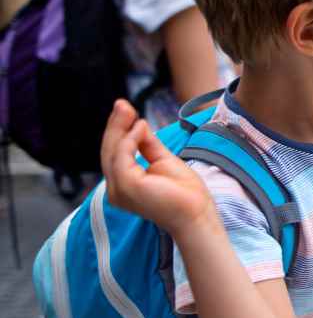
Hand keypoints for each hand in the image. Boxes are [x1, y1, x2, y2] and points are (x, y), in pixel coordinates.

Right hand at [100, 100, 214, 237]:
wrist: (198, 213)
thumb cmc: (185, 192)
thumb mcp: (163, 160)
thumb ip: (147, 145)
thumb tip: (137, 124)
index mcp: (123, 184)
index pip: (115, 154)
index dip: (118, 130)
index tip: (125, 109)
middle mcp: (116, 189)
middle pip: (110, 151)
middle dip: (115, 125)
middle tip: (122, 104)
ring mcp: (119, 190)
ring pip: (113, 151)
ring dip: (120, 127)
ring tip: (127, 109)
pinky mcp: (126, 187)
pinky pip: (122, 156)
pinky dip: (130, 139)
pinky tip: (141, 126)